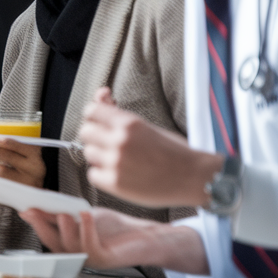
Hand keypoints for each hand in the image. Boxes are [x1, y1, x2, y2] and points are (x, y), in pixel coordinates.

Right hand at [19, 207, 208, 274]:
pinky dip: (86, 230)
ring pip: (70, 247)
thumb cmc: (116, 228)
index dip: (35, 223)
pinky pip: (91, 247)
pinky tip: (86, 215)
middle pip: (54, 244)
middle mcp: (77, 256)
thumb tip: (36, 207)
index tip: (25, 208)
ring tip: (64, 213)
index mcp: (70, 246)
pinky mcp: (105, 259)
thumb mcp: (84, 216)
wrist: (145, 236)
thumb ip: (62, 214)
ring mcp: (90, 260)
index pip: (47, 236)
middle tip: (34, 211)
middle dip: (42, 228)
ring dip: (65, 228)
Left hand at [78, 87, 220, 207]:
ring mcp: (116, 163)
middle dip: (95, 136)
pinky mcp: (115, 183)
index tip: (100, 123)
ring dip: (99, 156)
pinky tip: (118, 174)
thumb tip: (101, 95)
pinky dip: (102, 175)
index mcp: (129, 123)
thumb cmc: (173, 150)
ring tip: (118, 160)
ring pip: (88, 153)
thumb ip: (119, 113)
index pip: (91, 111)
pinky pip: (93, 175)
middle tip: (109, 143)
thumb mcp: (146, 125)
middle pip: (85, 132)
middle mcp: (120, 141)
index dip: (94, 117)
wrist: (193, 177)